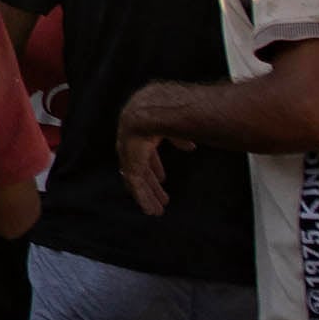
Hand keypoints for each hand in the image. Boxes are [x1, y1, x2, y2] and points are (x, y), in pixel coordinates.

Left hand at [114, 88, 181, 214]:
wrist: (153, 111)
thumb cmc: (170, 109)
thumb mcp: (176, 124)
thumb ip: (179, 136)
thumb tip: (189, 146)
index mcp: (143, 130)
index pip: (147, 152)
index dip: (155, 165)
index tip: (161, 178)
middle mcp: (132, 142)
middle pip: (142, 167)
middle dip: (152, 182)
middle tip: (161, 195)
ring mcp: (129, 153)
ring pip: (137, 178)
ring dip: (148, 194)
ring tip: (156, 209)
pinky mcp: (130, 163)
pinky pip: (135, 185)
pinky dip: (143, 198)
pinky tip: (150, 210)